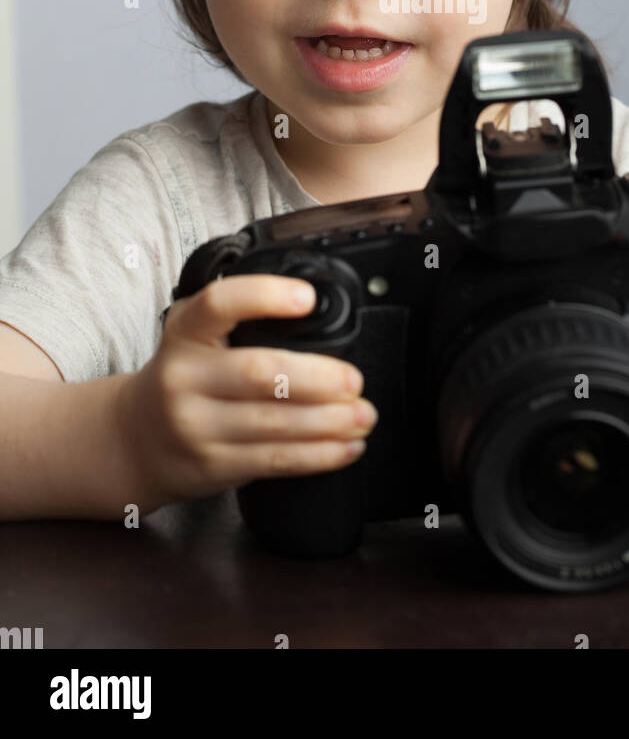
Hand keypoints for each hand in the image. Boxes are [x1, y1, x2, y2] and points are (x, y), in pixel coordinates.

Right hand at [116, 275, 377, 513]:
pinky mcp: (212, 465)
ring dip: (329, 422)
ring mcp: (195, 426)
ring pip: (274, 424)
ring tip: (364, 415)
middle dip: (318, 378)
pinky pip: (274, 460)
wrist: (132, 441)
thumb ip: (236, 320)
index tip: (307, 298)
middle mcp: (184, 378)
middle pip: (259, 373)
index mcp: (185, 333)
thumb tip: (318, 314)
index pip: (219, 304)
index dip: (264, 296)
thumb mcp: (190, 336)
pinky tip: (346, 446)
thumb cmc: (180, 378)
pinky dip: (318, 455)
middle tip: (355, 380)